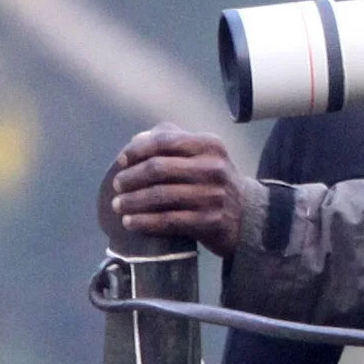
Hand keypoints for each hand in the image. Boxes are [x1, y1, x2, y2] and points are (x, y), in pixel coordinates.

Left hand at [108, 123, 255, 255]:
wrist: (247, 215)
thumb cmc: (213, 181)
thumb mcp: (202, 154)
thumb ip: (172, 140)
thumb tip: (136, 141)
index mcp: (209, 145)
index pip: (164, 141)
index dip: (136, 150)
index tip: (121, 161)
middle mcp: (214, 168)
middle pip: (158, 169)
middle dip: (130, 178)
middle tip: (117, 186)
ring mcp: (213, 195)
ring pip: (160, 196)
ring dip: (132, 201)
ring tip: (119, 205)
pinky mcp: (210, 221)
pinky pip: (168, 220)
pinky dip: (144, 222)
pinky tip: (130, 222)